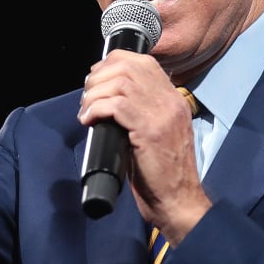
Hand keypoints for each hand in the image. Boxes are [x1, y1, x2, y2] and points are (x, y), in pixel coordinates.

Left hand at [79, 50, 210, 242]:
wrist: (178, 201)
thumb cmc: (162, 174)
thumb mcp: (155, 133)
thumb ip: (140, 112)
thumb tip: (107, 98)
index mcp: (174, 99)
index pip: (144, 61)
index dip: (113, 63)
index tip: (97, 79)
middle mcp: (171, 101)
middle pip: (129, 66)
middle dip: (99, 76)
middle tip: (87, 96)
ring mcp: (162, 115)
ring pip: (120, 82)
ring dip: (94, 94)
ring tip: (86, 111)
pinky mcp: (150, 131)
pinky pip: (116, 105)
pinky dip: (96, 109)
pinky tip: (89, 120)